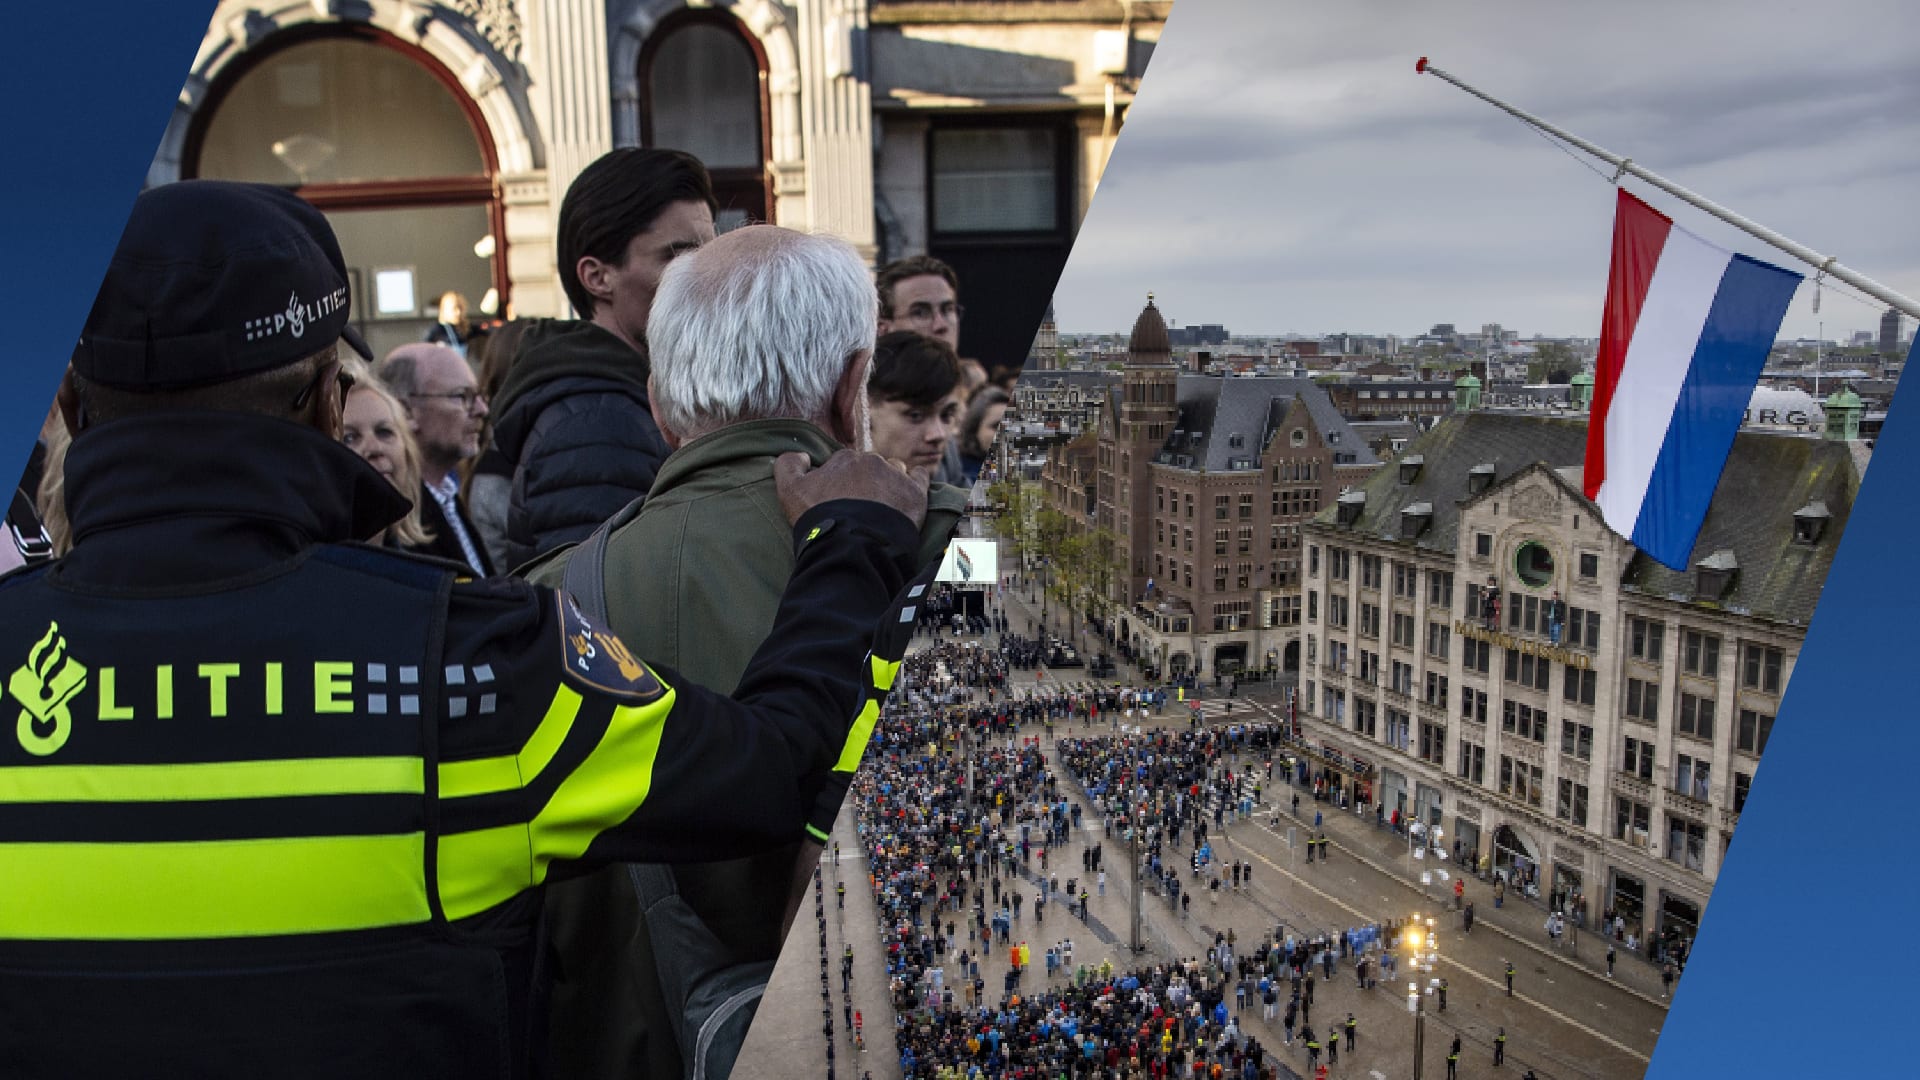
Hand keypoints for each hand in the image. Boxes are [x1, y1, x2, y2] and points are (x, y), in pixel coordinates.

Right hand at [776, 450, 929, 528]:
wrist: (853, 545)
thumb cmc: (820, 518)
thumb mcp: (790, 491)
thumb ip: (788, 465)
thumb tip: (802, 455)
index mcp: (845, 458)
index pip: (844, 464)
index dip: (841, 482)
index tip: (840, 499)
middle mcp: (872, 460)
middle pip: (870, 467)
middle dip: (866, 482)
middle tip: (861, 508)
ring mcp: (896, 475)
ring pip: (895, 471)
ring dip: (890, 483)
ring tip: (884, 507)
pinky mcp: (915, 493)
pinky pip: (920, 477)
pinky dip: (916, 481)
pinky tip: (908, 493)